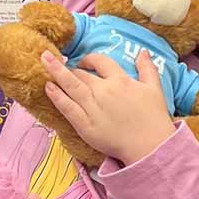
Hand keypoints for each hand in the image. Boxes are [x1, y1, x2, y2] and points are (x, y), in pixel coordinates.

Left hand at [42, 50, 175, 166]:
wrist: (150, 146)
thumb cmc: (154, 118)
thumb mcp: (155, 88)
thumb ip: (147, 68)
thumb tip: (142, 52)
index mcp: (120, 80)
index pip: (100, 62)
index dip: (89, 59)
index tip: (84, 63)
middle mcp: (104, 91)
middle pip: (82, 74)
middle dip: (69, 68)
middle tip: (57, 63)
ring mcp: (93, 108)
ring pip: (71, 86)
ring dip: (56, 72)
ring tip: (44, 59)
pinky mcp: (85, 125)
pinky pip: (67, 108)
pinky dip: (57, 96)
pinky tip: (48, 87)